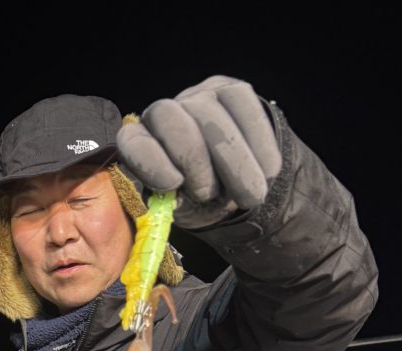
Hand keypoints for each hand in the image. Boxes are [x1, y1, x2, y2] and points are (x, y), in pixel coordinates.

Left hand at [116, 75, 281, 228]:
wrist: (234, 180)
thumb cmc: (199, 197)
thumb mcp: (182, 209)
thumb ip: (173, 204)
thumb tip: (174, 199)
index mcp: (141, 145)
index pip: (134, 143)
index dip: (150, 161)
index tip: (173, 184)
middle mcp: (164, 113)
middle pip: (173, 121)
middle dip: (194, 161)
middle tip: (210, 194)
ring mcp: (199, 97)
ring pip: (213, 117)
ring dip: (236, 163)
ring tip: (250, 196)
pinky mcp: (233, 90)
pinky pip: (247, 109)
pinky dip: (260, 146)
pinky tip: (267, 171)